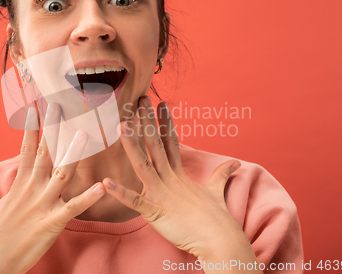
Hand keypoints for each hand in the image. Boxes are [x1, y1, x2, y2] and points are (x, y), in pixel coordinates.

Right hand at [0, 104, 105, 273]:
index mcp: (19, 185)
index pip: (27, 149)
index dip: (32, 127)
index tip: (36, 107)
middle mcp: (31, 190)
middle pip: (45, 152)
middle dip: (53, 128)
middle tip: (61, 104)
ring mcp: (42, 205)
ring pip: (62, 173)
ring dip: (73, 153)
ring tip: (85, 133)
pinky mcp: (52, 223)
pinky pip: (74, 208)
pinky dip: (88, 197)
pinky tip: (102, 186)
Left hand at [102, 96, 255, 261]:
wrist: (221, 241)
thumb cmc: (218, 218)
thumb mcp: (218, 190)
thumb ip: (222, 174)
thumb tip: (236, 162)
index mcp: (180, 175)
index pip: (171, 142)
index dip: (165, 123)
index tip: (161, 104)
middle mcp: (170, 179)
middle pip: (156, 145)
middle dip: (147, 121)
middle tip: (140, 99)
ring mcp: (162, 194)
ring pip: (144, 165)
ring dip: (131, 146)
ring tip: (121, 126)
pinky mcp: (156, 212)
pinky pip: (135, 202)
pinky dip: (121, 193)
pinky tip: (106, 182)